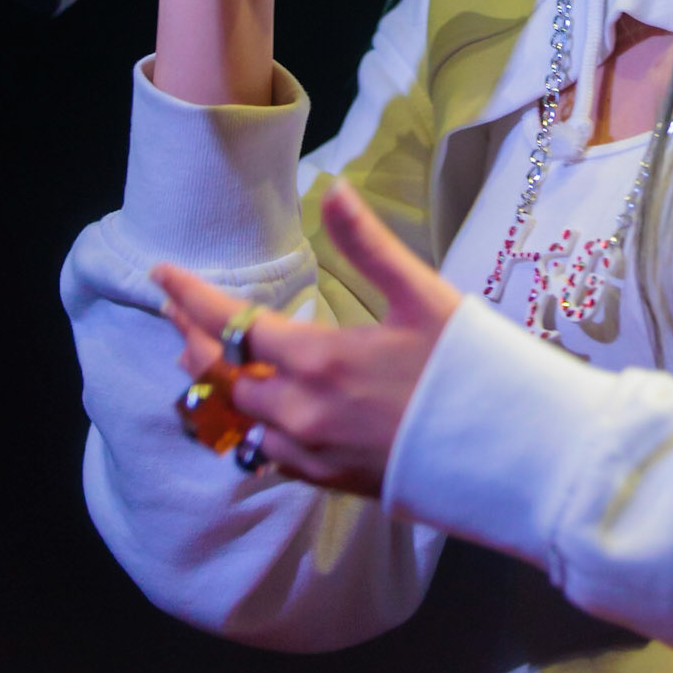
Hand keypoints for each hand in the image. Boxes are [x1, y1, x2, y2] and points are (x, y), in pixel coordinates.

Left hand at [153, 180, 460, 497]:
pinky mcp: (331, 482)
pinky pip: (266, 457)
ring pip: (237, 423)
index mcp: (318, 360)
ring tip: (198, 361)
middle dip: (190, 339)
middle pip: (221, 376)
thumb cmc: (472, 369)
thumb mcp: (423, 296)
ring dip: (213, 387)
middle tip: (171, 311)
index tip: (159, 274)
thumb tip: (332, 189)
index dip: (190, 297)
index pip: (230, 326)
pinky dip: (246, 430)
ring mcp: (313, 454)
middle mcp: (301, 413)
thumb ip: (368, 244)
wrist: (513, 457)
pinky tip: (250, 420)